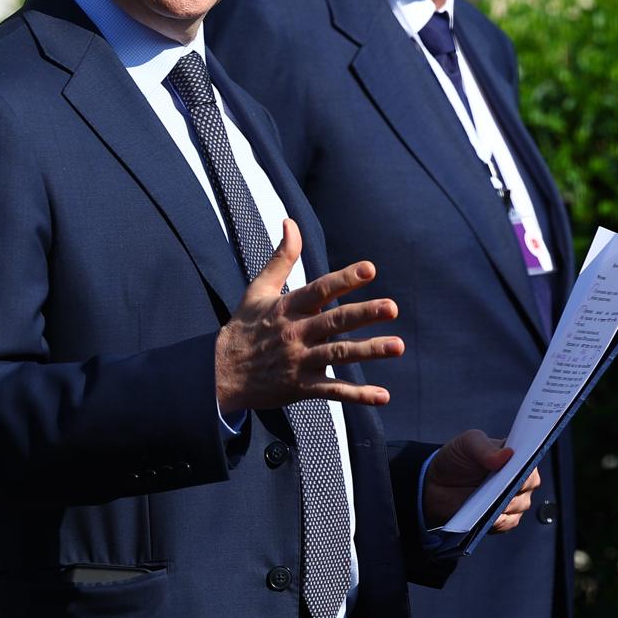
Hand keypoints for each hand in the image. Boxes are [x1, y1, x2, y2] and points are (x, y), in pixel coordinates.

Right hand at [213, 219, 402, 410]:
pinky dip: (357, 395)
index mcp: (288, 307)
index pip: (320, 290)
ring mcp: (299, 361)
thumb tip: (291, 222)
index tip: (370, 269)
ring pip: (339, 355)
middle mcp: (295, 333)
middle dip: (365, 314)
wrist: (220, 374)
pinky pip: (332, 391)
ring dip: (369, 351)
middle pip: (335, 321)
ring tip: (397, 346)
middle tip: (393, 307)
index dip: (344, 279)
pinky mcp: (301, 387)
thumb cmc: (244, 327)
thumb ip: (281, 257)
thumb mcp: (258, 289)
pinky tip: (382, 395)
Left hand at [423, 430, 540, 532]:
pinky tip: (486, 516)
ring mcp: (513, 500)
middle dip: (514, 486)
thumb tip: (506, 455)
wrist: (438, 485)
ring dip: (504, 504)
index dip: (525, 463)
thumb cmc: (457, 459)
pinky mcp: (503, 519)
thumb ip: (485, 447)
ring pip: (518, 505)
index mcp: (515, 456)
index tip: (517, 466)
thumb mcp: (467, 444)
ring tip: (488, 502)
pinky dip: (497, 521)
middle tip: (499, 486)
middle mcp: (519, 479)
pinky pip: (507, 523)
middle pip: (527, 485)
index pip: (529, 459)